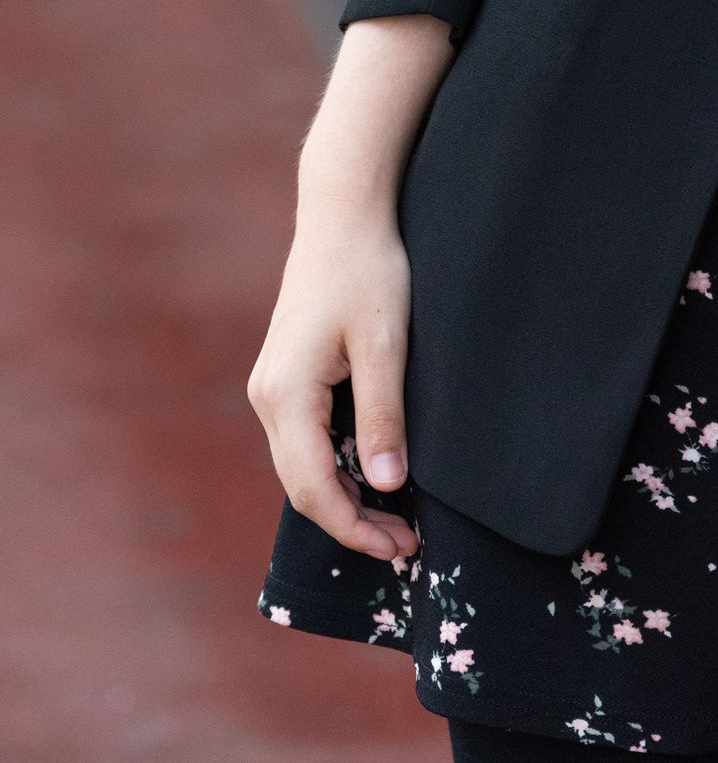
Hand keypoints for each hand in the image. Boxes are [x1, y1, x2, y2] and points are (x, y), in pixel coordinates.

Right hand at [248, 196, 419, 560]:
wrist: (342, 214)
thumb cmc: (369, 270)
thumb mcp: (386, 343)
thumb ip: (384, 415)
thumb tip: (389, 485)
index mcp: (286, 394)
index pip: (314, 487)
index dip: (356, 527)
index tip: (402, 547)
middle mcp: (267, 398)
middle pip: (302, 486)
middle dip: (352, 522)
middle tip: (406, 544)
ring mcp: (271, 388)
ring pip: (301, 466)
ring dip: (344, 499)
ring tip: (395, 520)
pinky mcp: (285, 379)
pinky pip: (304, 442)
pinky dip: (336, 469)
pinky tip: (372, 476)